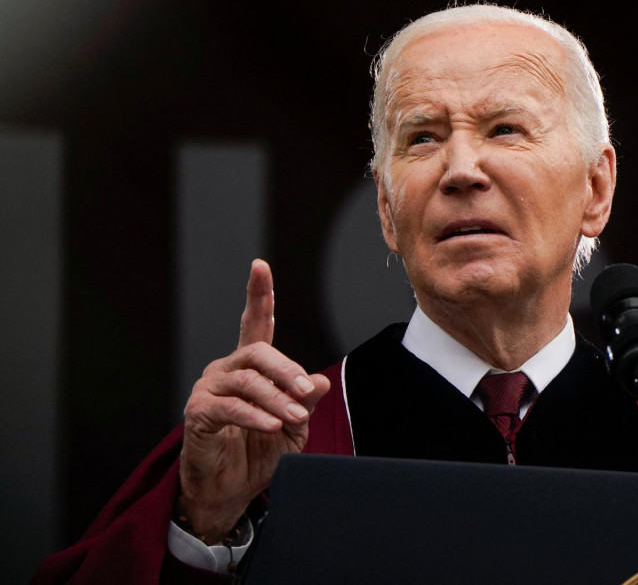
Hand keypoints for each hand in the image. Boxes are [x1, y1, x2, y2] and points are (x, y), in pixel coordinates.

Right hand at [178, 259, 330, 542]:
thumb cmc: (259, 453)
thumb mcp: (293, 426)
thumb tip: (321, 381)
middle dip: (288, 370)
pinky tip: (272, 424)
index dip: (259, 294)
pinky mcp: (198, 413)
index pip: (255, 323)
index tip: (260, 266)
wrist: (230, 490)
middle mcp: (226, 369)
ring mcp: (209, 389)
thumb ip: (304, 401)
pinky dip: (255, 415)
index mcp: (250, 366)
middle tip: (307, 391)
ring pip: (248, 381)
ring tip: (295, 417)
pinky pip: (230, 407)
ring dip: (277, 398)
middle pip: (258, 353)